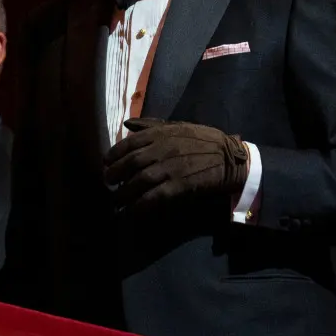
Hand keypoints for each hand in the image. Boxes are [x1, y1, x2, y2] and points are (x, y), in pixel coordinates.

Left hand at [103, 118, 248, 211]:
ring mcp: (171, 168)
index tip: (106, 163)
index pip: (129, 143)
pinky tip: (133, 211)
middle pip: (130, 163)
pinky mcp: (180, 185)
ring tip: (116, 201)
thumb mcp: (177, 126)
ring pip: (139, 182)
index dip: (114, 154)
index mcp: (161, 133)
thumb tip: (127, 123)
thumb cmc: (202, 140)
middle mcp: (163, 149)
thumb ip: (151, 125)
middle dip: (115, 175)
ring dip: (124, 194)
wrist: (229, 156)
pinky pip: (155, 197)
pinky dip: (141, 205)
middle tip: (108, 184)